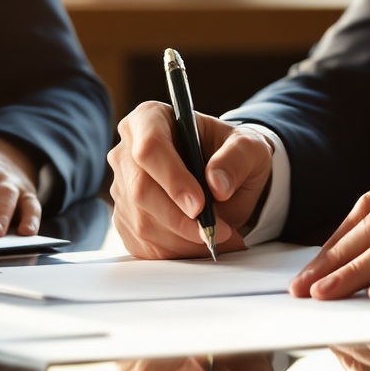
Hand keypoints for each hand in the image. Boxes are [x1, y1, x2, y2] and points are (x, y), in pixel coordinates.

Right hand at [108, 103, 269, 259]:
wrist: (223, 174)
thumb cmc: (231, 154)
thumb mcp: (248, 147)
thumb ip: (237, 159)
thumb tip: (217, 184)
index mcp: (150, 119)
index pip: (150, 147)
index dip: (172, 179)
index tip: (199, 206)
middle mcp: (127, 150)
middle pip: (141, 190)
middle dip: (181, 220)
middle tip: (218, 231)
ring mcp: (121, 186)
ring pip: (141, 222)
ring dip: (183, 240)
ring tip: (219, 238)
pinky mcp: (125, 217)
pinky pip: (142, 243)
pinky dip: (175, 251)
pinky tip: (199, 244)